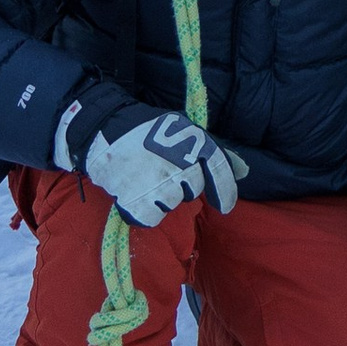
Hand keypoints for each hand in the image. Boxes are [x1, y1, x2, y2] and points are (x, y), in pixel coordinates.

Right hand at [54, 90, 242, 222]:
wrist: (101, 127)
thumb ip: (213, 154)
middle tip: (158, 169)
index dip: (225, 190)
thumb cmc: (144, 129)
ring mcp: (158, 183)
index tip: (225, 207)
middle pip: (192, 189)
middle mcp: (180, 162)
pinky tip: (132, 191)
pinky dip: (141, 211)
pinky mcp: (136, 201)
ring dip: (159, 197)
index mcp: (193, 140)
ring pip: (171, 204)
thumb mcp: (182, 131)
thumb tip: (245, 171)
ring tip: (142, 177)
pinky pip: (150, 218)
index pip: (219, 168)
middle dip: (179, 184)